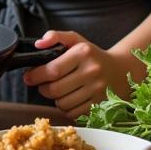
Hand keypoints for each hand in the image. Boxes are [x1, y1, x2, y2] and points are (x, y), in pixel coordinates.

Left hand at [22, 31, 137, 118]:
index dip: (36, 76)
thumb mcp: (76, 40)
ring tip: (57, 91)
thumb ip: (55, 36)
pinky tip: (69, 98)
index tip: (28, 77)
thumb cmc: (92, 55)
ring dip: (54, 99)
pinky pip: (73, 113)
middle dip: (42, 89)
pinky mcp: (101, 105)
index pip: (52, 70)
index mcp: (83, 53)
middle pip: (55, 89)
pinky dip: (66, 108)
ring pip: (62, 103)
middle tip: (42, 85)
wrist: (121, 70)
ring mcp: (98, 90)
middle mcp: (92, 71)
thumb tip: (38, 44)